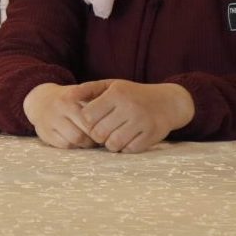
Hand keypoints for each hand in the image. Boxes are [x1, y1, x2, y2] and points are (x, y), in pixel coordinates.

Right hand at [21, 82, 99, 148]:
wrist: (41, 100)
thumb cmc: (70, 99)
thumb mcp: (82, 93)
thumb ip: (97, 103)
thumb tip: (115, 121)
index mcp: (70, 98)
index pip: (91, 119)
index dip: (101, 126)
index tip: (106, 128)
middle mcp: (58, 109)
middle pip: (83, 131)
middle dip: (94, 137)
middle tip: (100, 137)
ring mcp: (50, 122)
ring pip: (74, 140)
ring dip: (85, 143)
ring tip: (90, 140)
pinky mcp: (45, 134)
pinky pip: (64, 145)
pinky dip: (74, 145)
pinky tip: (78, 141)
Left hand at [77, 80, 194, 153]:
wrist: (168, 102)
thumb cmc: (133, 94)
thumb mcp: (112, 86)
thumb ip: (89, 89)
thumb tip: (67, 96)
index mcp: (116, 94)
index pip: (87, 117)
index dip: (87, 123)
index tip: (93, 122)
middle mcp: (129, 107)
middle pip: (98, 133)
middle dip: (98, 136)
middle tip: (103, 132)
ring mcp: (141, 121)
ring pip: (113, 144)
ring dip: (111, 144)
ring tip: (115, 136)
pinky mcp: (151, 135)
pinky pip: (129, 150)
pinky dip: (126, 148)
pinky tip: (128, 139)